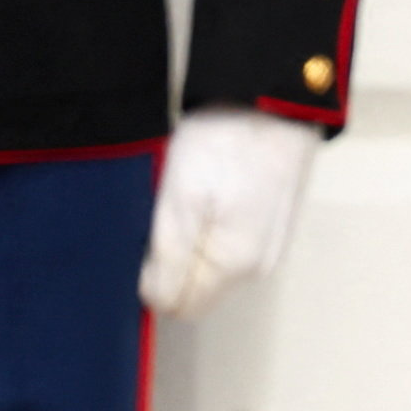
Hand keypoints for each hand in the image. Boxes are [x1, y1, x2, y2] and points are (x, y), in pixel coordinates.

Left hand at [143, 105, 322, 318]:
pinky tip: (198, 197)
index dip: (149, 280)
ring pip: (207, 267)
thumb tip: (157, 302)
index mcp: (235, 267)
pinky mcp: (267, 226)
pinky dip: (203, 230)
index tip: (138, 244)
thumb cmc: (224, 147)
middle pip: (194, 288)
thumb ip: (171, 259)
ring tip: (177, 201)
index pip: (179, 305)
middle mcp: (257, 268)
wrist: (273, 105)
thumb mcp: (182, 201)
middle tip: (154, 217)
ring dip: (184, 245)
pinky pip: (223, 246)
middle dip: (166, 265)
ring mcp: (266, 247)